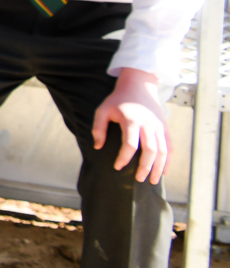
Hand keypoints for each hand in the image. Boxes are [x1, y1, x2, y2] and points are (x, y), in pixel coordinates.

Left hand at [92, 68, 169, 183]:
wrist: (139, 86)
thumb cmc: (118, 100)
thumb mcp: (103, 109)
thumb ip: (98, 128)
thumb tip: (97, 147)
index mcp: (132, 120)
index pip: (130, 144)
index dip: (124, 157)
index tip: (117, 167)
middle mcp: (148, 124)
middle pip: (151, 150)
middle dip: (145, 167)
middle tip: (138, 179)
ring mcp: (159, 126)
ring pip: (163, 151)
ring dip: (159, 167)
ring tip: (153, 181)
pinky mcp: (165, 128)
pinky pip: (170, 146)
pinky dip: (169, 160)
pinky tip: (164, 172)